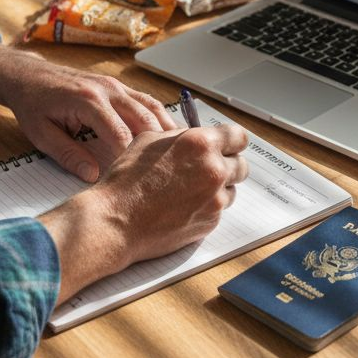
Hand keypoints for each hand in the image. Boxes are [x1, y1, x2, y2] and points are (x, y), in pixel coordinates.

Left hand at [0, 40, 175, 180]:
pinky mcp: (118, 86)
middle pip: (145, 118)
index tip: (140, 181)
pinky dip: (161, 118)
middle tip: (174, 170)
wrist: (27, 75)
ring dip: (168, 130)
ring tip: (183, 155)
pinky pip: (146, 101)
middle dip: (160, 145)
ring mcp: (115, 85)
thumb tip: (93, 175)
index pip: (120, 134)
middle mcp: (107, 89)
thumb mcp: (41, 134)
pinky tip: (170, 137)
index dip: (132, 160)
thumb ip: (68, 155)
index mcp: (87, 100)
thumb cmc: (32, 103)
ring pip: (152, 107)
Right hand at [39, 124, 249, 302]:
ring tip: (189, 190)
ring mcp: (214, 199)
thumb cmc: (127, 179)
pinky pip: (218, 210)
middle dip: (228, 165)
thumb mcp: (149, 140)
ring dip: (218, 188)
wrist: (116, 220)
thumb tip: (194, 135)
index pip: (238, 136)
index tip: (227, 145)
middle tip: (208, 169)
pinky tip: (183, 206)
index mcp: (200, 144)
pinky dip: (206, 207)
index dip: (232, 141)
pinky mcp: (210, 222)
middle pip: (241, 165)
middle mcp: (213, 170)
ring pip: (231, 189)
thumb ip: (179, 136)